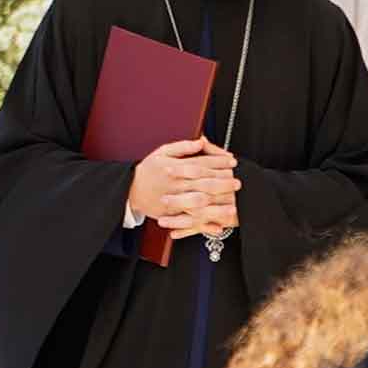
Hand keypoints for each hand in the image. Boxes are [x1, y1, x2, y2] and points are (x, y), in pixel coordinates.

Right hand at [123, 137, 240, 238]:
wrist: (130, 190)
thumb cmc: (148, 170)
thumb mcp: (162, 152)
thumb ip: (182, 147)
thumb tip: (201, 142)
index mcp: (175, 167)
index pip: (202, 163)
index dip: (219, 162)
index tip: (232, 161)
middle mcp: (176, 184)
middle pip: (203, 183)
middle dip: (223, 183)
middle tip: (237, 182)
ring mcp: (174, 200)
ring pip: (199, 203)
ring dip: (217, 205)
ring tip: (233, 205)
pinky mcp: (172, 214)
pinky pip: (190, 221)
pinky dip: (204, 225)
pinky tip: (218, 226)